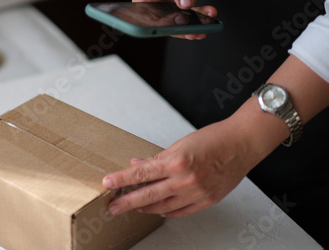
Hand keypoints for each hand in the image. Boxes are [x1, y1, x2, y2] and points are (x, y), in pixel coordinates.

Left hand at [102, 118, 259, 217]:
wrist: (242, 144)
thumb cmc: (213, 139)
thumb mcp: (180, 144)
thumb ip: (158, 158)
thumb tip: (138, 164)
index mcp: (176, 162)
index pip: (141, 173)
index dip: (121, 179)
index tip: (107, 182)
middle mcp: (185, 180)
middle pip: (148, 195)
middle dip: (127, 202)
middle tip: (113, 207)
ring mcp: (197, 193)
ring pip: (163, 206)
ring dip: (146, 207)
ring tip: (134, 206)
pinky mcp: (208, 200)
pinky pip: (181, 212)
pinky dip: (167, 212)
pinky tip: (158, 210)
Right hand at [132, 0, 216, 39]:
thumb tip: (185, 3)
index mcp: (143, 2)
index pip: (150, 19)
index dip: (162, 25)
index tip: (177, 24)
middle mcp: (156, 9)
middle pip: (167, 25)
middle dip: (182, 29)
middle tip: (194, 31)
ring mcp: (171, 9)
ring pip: (182, 23)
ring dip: (196, 24)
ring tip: (206, 23)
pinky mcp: (184, 6)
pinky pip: (193, 15)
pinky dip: (203, 15)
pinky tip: (210, 13)